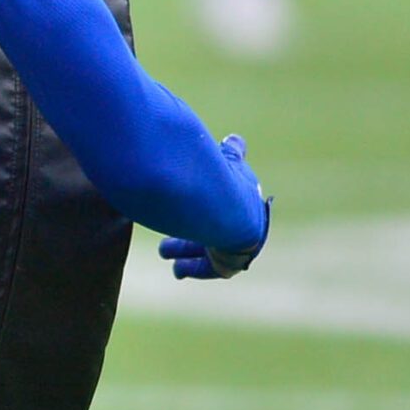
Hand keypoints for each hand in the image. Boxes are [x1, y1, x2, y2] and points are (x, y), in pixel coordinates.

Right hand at [157, 135, 270, 278]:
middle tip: (166, 236)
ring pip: (209, 249)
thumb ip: (232, 153)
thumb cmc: (223, 180)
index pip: (228, 204)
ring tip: (163, 250)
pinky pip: (213, 268)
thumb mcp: (227, 160)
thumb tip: (235, 139)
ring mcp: (239, 245)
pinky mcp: (232, 262)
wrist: (231, 210)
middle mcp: (245, 224)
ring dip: (186, 250)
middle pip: (214, 230)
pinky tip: (178, 270)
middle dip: (189, 233)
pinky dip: (194, 267)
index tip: (191, 207)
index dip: (210, 204)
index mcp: (246, 200)